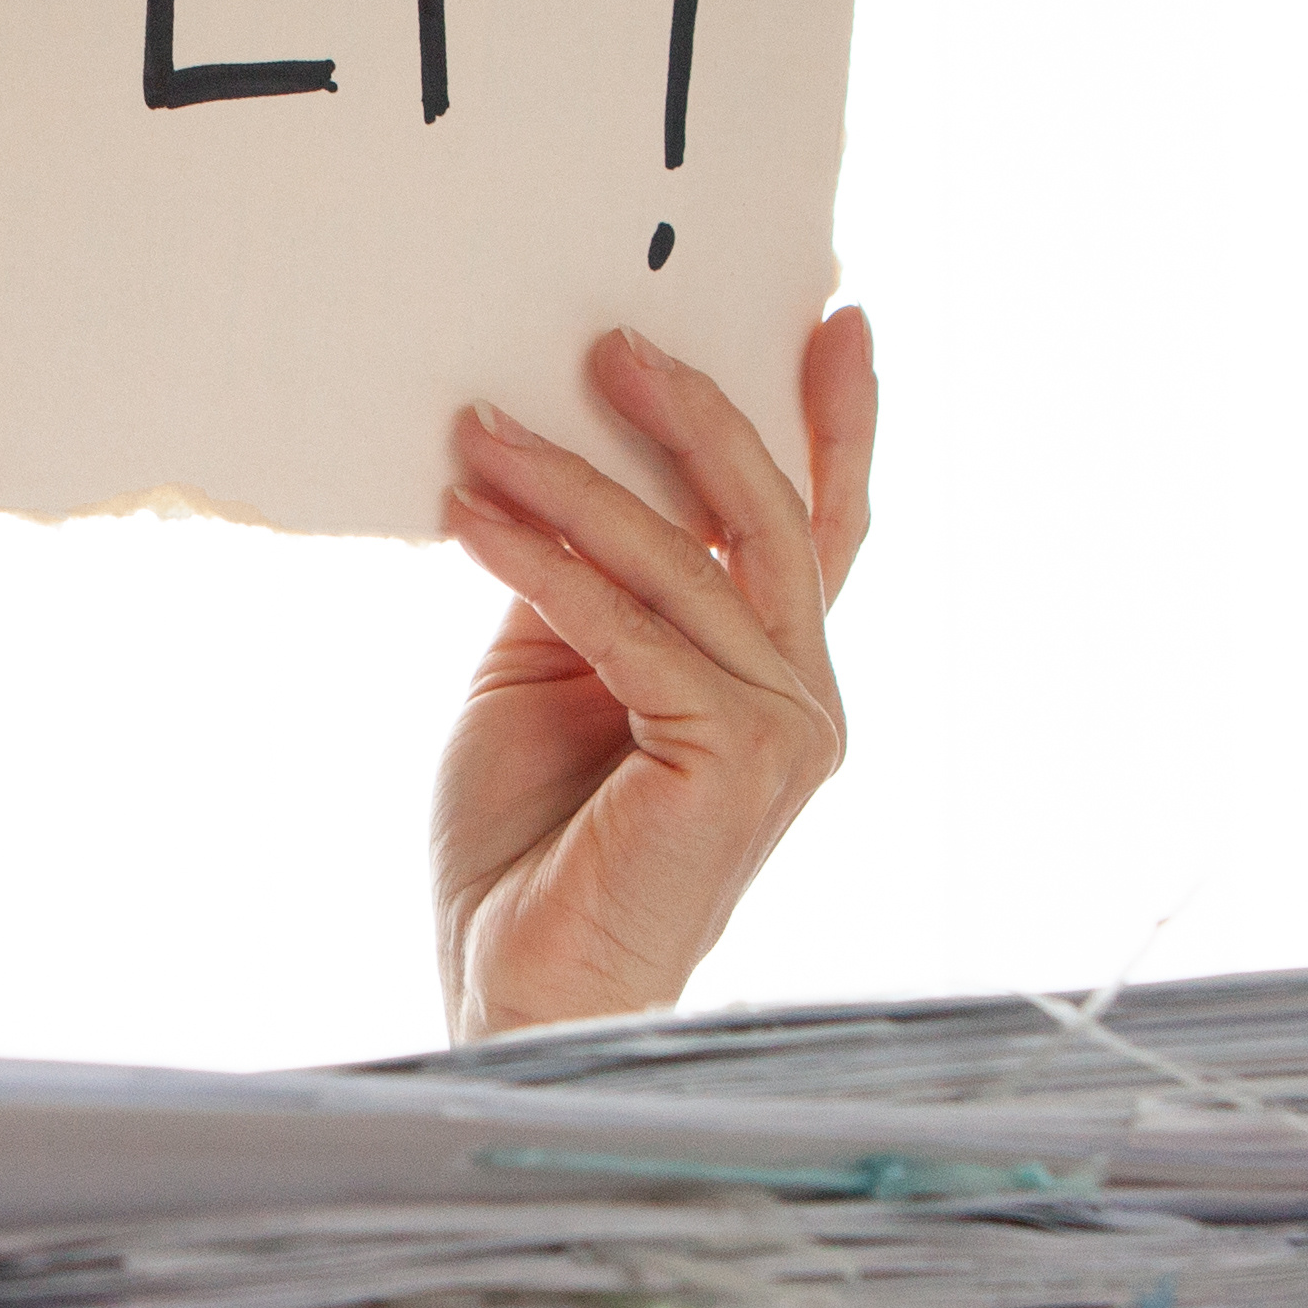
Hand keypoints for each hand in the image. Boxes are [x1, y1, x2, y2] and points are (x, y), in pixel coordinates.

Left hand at [430, 308, 877, 1040]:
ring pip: (685, 562)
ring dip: (574, 482)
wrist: (519, 990)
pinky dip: (545, 565)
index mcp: (776, 680)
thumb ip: (587, 587)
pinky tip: (474, 522)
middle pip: (765, 518)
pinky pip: (628, 628)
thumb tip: (563, 470)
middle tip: (612, 340)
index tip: (830, 316)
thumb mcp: (552, 679)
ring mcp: (783, 732)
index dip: (832, 422)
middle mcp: (805, 700)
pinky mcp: (731, 760)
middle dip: (693, 413)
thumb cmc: (532, 851)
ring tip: (481, 429)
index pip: (818, 529)